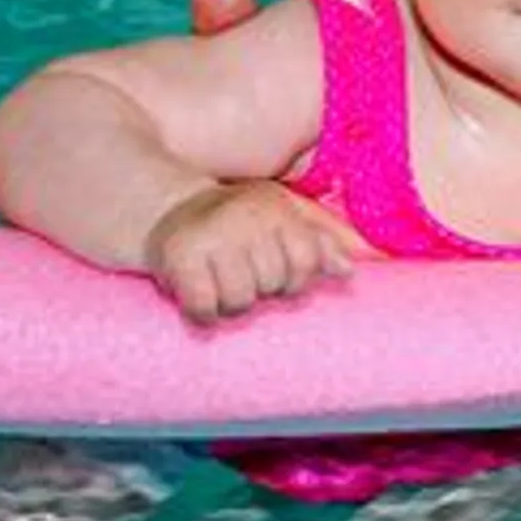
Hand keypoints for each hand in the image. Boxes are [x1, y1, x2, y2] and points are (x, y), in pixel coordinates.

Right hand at [144, 181, 372, 324]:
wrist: (171, 210)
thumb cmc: (242, 219)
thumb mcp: (289, 215)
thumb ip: (327, 238)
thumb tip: (349, 271)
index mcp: (276, 208)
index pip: (307, 261)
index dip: (295, 278)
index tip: (277, 270)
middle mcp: (245, 218)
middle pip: (274, 285)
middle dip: (261, 289)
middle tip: (241, 270)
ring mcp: (211, 237)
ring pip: (241, 302)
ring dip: (231, 303)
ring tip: (221, 281)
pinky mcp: (180, 258)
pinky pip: (205, 309)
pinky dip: (204, 312)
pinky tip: (201, 294)